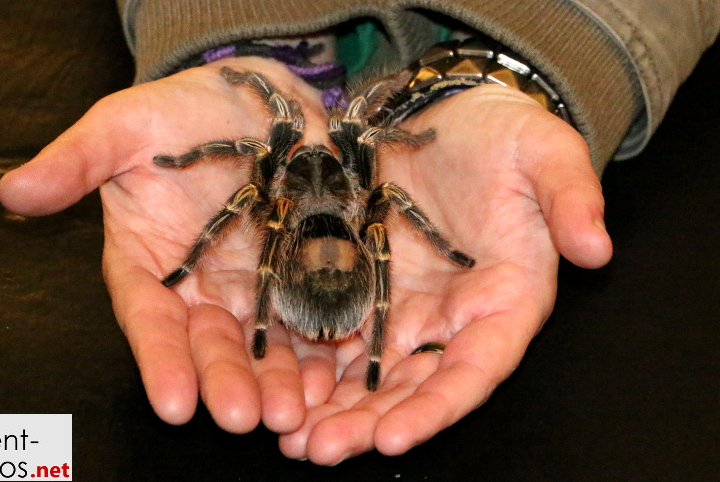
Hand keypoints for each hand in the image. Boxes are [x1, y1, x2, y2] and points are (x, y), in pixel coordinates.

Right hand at [0, 57, 331, 433]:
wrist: (255, 98)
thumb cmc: (181, 113)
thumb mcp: (123, 128)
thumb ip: (75, 161)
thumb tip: (11, 193)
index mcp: (149, 265)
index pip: (149, 320)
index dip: (160, 361)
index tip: (173, 401)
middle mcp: (200, 288)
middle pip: (211, 345)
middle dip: (226, 383)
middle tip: (242, 419)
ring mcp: (254, 288)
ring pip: (264, 346)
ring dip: (276, 384)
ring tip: (293, 415)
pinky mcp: (300, 276)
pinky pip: (311, 320)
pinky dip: (320, 352)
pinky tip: (332, 382)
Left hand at [277, 85, 612, 462]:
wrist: (448, 110)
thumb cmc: (503, 134)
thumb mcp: (545, 152)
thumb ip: (572, 197)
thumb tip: (598, 248)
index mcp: (504, 302)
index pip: (475, 369)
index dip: (438, 407)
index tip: (394, 437)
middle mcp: (452, 318)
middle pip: (413, 387)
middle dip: (368, 424)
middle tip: (318, 450)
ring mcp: (403, 307)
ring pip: (369, 375)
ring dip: (332, 410)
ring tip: (288, 439)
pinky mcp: (363, 286)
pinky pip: (335, 338)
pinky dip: (309, 368)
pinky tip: (276, 388)